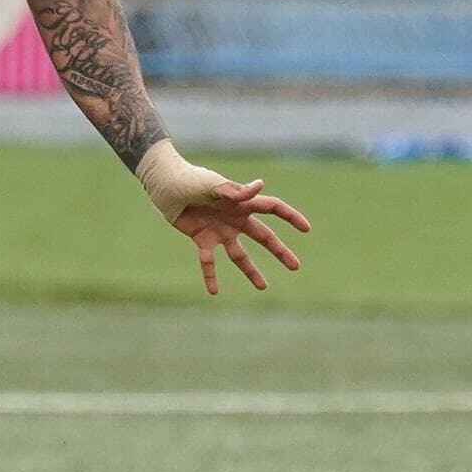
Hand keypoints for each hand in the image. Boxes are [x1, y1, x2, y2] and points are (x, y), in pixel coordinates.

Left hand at [140, 152, 311, 294]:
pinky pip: (209, 261)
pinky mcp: (202, 239)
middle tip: (296, 267)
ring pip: (240, 255)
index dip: (290, 217)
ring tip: (263, 287)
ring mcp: (220, 230)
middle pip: (263, 236)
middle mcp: (235, 218)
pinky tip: (214, 292)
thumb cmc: (189, 179)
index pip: (272, 208)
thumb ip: (234, 190)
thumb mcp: (211, 184)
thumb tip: (261, 185)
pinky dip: (211, 276)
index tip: (306, 229)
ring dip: (251, 270)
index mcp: (241, 202)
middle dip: (280, 251)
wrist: (164, 184)